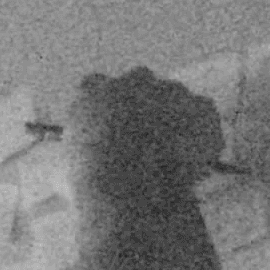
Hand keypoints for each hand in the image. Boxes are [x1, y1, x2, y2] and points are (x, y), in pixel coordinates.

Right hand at [65, 67, 226, 182]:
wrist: (132, 189)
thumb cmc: (91, 181)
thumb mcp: (65, 168)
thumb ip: (76, 155)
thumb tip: (76, 167)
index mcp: (93, 91)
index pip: (96, 89)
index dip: (107, 112)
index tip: (111, 132)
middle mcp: (133, 80)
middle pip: (141, 86)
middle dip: (144, 109)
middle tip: (145, 144)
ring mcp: (171, 91)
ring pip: (177, 101)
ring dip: (176, 121)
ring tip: (172, 159)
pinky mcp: (201, 109)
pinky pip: (204, 120)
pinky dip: (202, 137)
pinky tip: (194, 164)